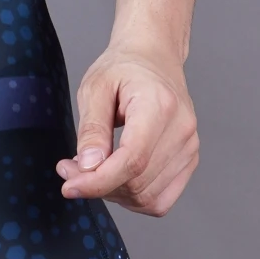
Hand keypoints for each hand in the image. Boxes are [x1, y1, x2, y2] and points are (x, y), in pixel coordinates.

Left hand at [56, 42, 200, 214]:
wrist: (154, 58)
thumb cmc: (123, 69)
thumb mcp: (95, 88)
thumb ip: (92, 129)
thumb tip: (89, 167)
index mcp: (159, 105)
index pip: (132, 160)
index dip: (98, 181)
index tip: (69, 185)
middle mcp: (181, 129)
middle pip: (137, 183)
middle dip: (97, 185)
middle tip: (71, 168)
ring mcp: (190, 147)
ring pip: (147, 197)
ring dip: (113, 193)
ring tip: (93, 168)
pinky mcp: (189, 160)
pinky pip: (160, 200)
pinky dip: (133, 198)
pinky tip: (116, 178)